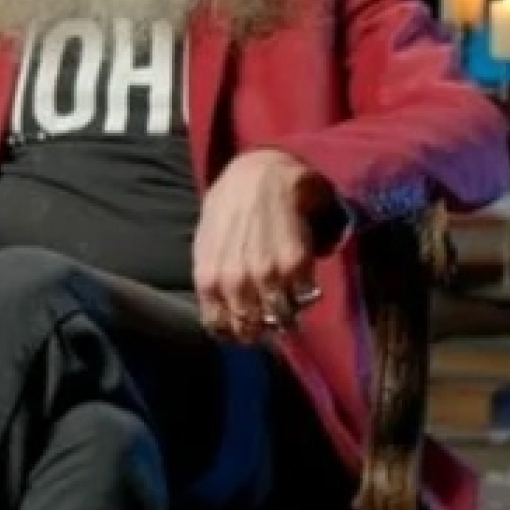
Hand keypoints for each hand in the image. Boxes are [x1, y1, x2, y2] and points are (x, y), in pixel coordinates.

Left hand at [193, 149, 332, 342]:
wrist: (258, 175)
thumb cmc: (228, 208)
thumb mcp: (205, 246)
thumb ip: (211, 281)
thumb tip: (221, 312)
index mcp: (209, 279)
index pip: (220, 327)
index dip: (232, 333)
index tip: (242, 329)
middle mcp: (237, 282)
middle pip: (251, 328)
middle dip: (259, 329)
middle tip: (266, 320)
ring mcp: (268, 275)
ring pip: (279, 319)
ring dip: (284, 317)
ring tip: (285, 305)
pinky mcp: (297, 264)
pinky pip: (305, 298)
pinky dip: (305, 298)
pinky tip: (300, 286)